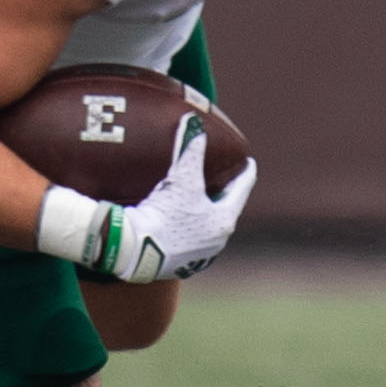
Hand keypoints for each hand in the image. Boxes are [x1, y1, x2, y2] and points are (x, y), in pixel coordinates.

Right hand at [100, 121, 256, 282]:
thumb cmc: (165, 214)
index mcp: (224, 220)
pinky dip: (188, 228)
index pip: (241, 190)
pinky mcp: (180, 265)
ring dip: (206, 213)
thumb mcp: (182, 178)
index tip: (249, 163)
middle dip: (224, 194)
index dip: (246, 173)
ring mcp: (199, 256)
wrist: (136, 249)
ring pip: (208, 227)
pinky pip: (190, 241)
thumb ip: (191, 149)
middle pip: (226, 210)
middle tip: (224, 179)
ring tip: (200, 200)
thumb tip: (194, 121)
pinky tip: (179, 222)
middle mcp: (217, 241)